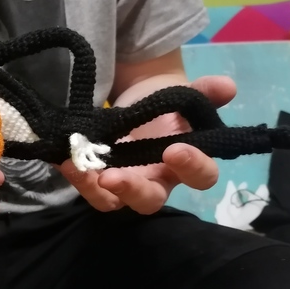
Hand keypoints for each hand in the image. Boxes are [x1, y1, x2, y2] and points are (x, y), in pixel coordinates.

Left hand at [58, 76, 235, 214]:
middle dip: (132, 191)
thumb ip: (205, 92)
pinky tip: (63, 158)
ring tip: (79, 168)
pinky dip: (75, 175)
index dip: (192, 166)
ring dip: (95, 189)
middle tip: (114, 177)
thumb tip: (226, 86)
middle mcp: (156, 180)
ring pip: (112, 202)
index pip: (200, 176)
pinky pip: (86, 187)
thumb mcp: (185, 95)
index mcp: (186, 164)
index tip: (174, 149)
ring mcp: (125, 184)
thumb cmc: (168, 105)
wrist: (139, 97)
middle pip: (150, 201)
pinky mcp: (98, 180)